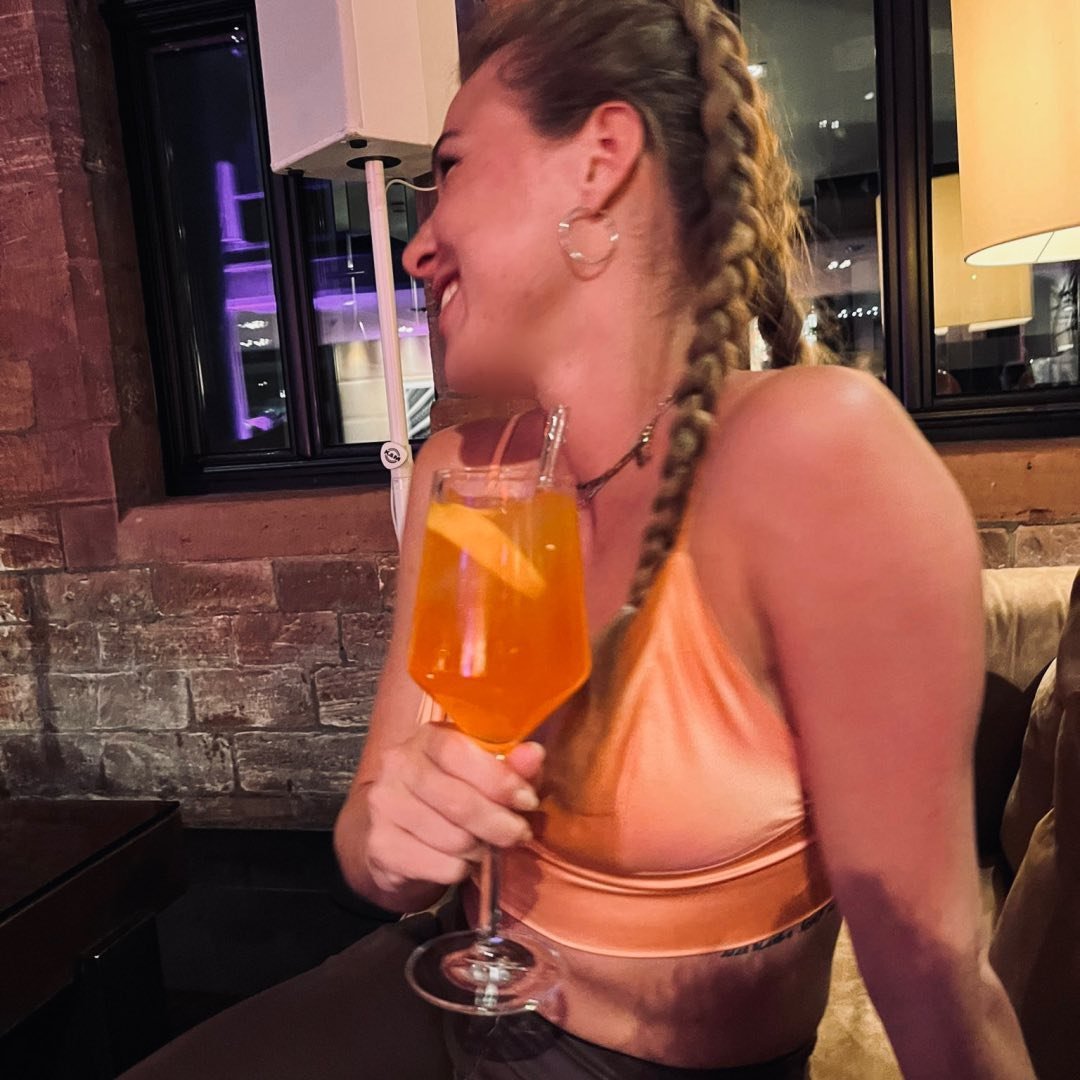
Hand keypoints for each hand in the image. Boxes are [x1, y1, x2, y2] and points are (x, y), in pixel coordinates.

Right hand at [364, 722, 543, 895]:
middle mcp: (398, 765)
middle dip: (499, 824)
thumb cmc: (453, 796)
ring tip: (485, 845)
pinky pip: (439, 865)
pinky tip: (461, 860)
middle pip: (458, 801)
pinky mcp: (380, 844)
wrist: (400, 835)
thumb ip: (512, 763)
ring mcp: (384, 804)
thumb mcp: (487, 773)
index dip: (499, 780)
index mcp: (427, 738)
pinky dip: (460, 869)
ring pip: (452, 838)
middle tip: (519, 834)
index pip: (459, 753)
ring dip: (480, 849)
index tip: (527, 801)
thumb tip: (534, 755)